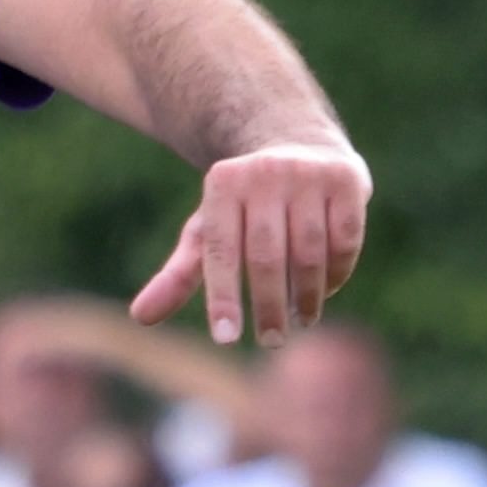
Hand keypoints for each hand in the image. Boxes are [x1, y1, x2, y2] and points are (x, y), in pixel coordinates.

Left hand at [130, 140, 369, 344]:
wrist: (298, 146)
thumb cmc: (245, 205)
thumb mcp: (208, 231)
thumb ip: (178, 273)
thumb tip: (140, 317)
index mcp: (223, 183)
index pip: (221, 251)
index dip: (223, 297)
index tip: (225, 339)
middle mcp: (264, 172)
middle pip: (266, 257)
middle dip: (269, 307)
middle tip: (271, 340)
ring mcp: (308, 173)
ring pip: (309, 253)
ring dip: (305, 296)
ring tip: (300, 319)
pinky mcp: (346, 179)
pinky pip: (344, 241)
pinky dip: (336, 274)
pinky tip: (325, 291)